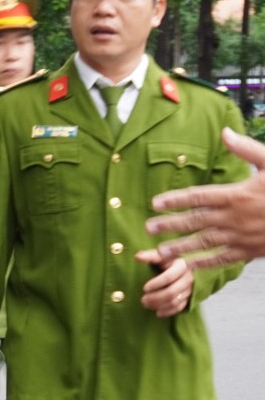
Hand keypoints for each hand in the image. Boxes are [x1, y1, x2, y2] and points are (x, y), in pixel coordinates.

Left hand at [135, 251, 192, 316]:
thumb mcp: (161, 256)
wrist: (185, 267)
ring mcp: (191, 289)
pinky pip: (180, 307)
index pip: (169, 277)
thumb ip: (150, 256)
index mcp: (182, 265)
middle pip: (172, 292)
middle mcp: (189, 278)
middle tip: (142, 300)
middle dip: (155, 298)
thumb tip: (137, 256)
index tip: (144, 288)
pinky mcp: (190, 297)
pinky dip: (168, 312)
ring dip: (159, 305)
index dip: (156, 283)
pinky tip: (158, 313)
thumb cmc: (169, 260)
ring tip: (146, 304)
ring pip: (175, 301)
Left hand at [146, 127, 264, 267]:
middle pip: (195, 221)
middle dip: (170, 225)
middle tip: (149, 228)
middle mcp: (234, 217)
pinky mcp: (250, 251)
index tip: (155, 203)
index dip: (174, 200)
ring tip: (160, 252)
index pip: (198, 197)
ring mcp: (241, 236)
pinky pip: (222, 258)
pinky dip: (204, 263)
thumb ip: (246, 149)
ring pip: (204, 243)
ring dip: (181, 247)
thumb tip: (224, 133)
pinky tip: (188, 266)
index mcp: (237, 194)